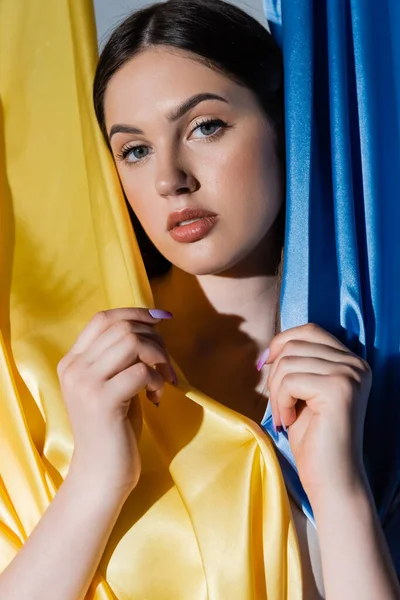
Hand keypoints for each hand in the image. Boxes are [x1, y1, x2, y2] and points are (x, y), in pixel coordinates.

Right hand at [57, 308, 175, 496]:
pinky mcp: (102, 401)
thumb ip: (120, 356)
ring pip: (132, 343)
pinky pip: (141, 371)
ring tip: (165, 380)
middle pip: (122, 328)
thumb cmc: (114, 428)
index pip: (103, 318)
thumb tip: (152, 322)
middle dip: (155, 339)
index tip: (163, 318)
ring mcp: (85, 384)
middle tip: (167, 365)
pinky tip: (157, 398)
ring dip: (159, 357)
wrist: (101, 474)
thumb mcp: (112, 383)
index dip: (136, 312)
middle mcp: (74, 368)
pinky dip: (158, 380)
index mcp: (73, 361)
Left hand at [259, 323, 371, 503]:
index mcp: (350, 361)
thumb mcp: (303, 392)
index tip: (264, 365)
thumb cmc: (314, 439)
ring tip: (284, 417)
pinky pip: (289, 381)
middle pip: (295, 345)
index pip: (310, 330)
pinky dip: (280, 402)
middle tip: (279, 407)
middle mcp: (355, 363)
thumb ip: (297, 364)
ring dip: (276, 393)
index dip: (281, 342)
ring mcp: (349, 374)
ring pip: (288, 362)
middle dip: (275, 375)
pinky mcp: (338, 389)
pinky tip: (289, 422)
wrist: (332, 478)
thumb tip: (269, 349)